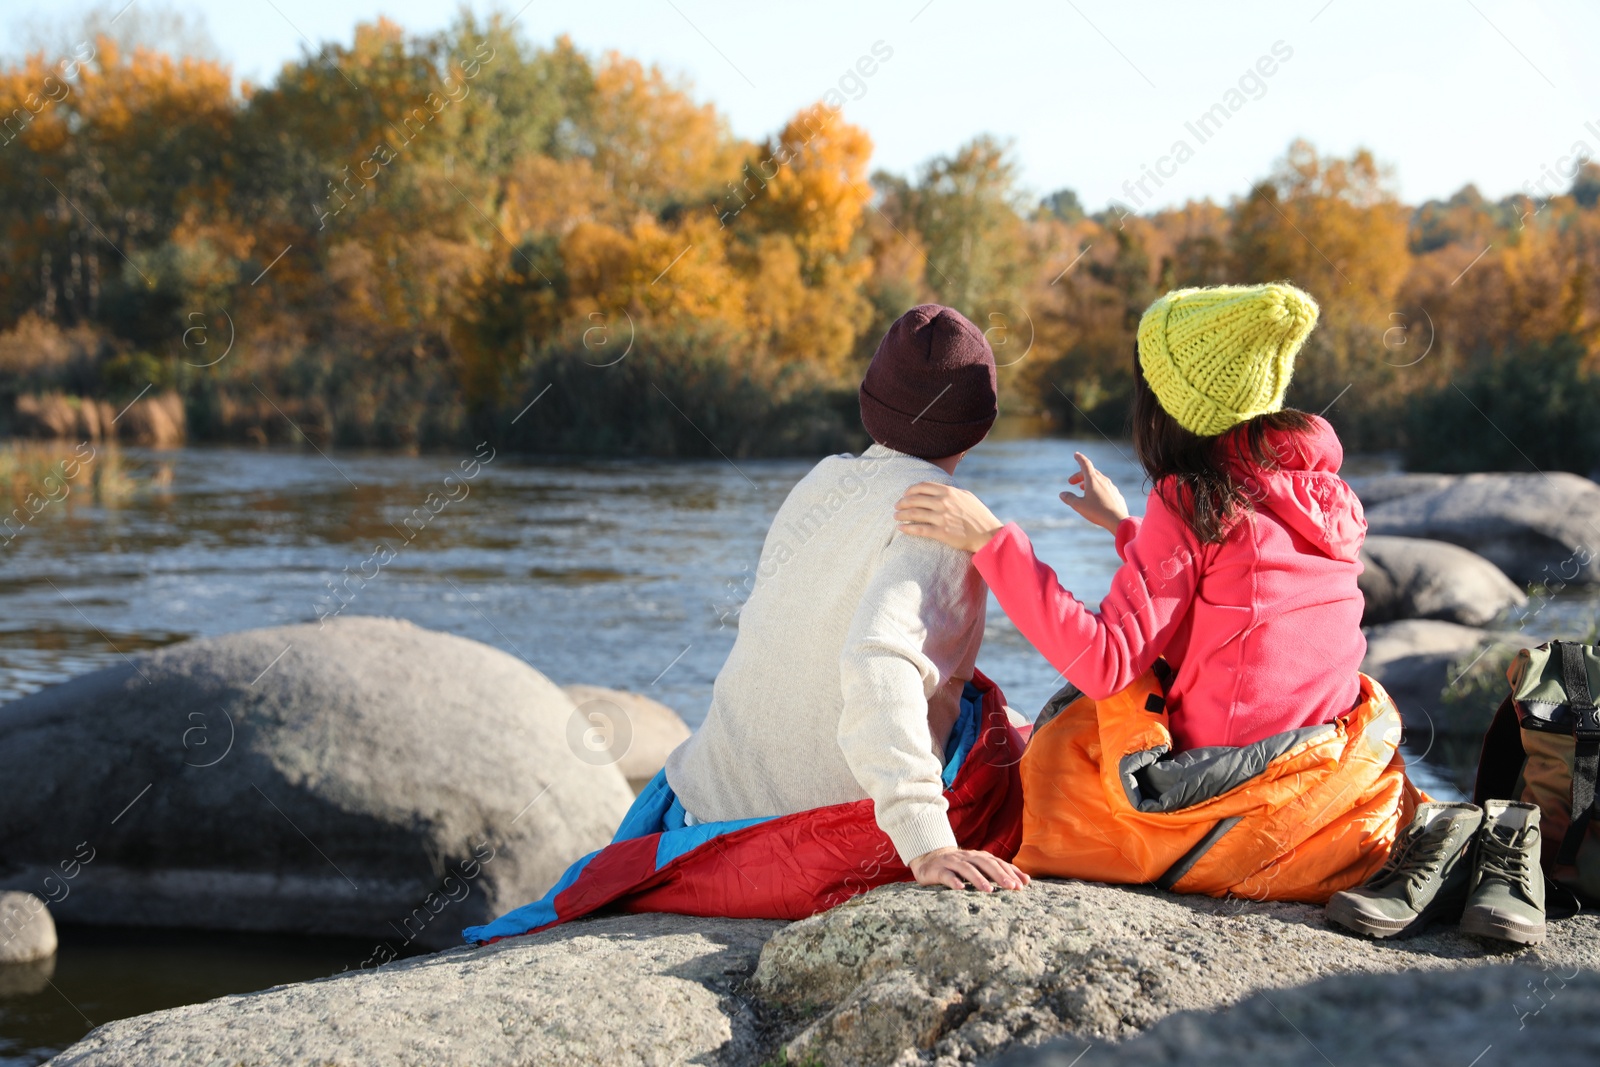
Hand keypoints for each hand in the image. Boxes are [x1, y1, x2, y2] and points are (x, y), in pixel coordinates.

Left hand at [894, 483, 1003, 552]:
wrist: (988, 534)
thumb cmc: (978, 515)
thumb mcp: (966, 496)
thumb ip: (951, 491)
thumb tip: (938, 489)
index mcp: (948, 492)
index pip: (922, 486)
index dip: (910, 490)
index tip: (905, 495)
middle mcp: (943, 502)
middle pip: (914, 499)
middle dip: (902, 502)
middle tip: (896, 506)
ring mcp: (942, 517)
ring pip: (914, 514)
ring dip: (901, 515)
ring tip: (895, 517)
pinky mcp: (941, 532)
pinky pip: (919, 529)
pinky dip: (907, 528)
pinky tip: (901, 529)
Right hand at [909, 847, 1030, 891]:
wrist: (929, 860)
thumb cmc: (960, 867)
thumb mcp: (980, 868)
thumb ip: (1001, 872)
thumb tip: (1026, 880)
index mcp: (979, 856)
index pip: (997, 862)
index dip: (1010, 872)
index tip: (1022, 885)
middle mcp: (967, 857)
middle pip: (985, 863)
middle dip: (999, 875)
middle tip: (1011, 887)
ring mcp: (952, 862)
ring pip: (967, 869)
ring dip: (979, 879)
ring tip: (989, 890)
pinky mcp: (938, 870)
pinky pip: (946, 875)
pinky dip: (954, 881)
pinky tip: (960, 888)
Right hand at [1060, 451, 1128, 532]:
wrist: (1118, 520)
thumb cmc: (1097, 512)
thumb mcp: (1079, 506)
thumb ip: (1069, 498)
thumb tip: (1062, 494)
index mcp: (1093, 480)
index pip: (1085, 464)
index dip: (1080, 458)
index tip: (1076, 454)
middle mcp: (1103, 480)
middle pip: (1090, 472)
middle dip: (1080, 475)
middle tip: (1071, 482)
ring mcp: (1111, 487)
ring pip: (1098, 479)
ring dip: (1088, 481)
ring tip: (1082, 488)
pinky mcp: (1116, 494)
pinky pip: (1105, 487)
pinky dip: (1097, 488)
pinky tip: (1095, 497)